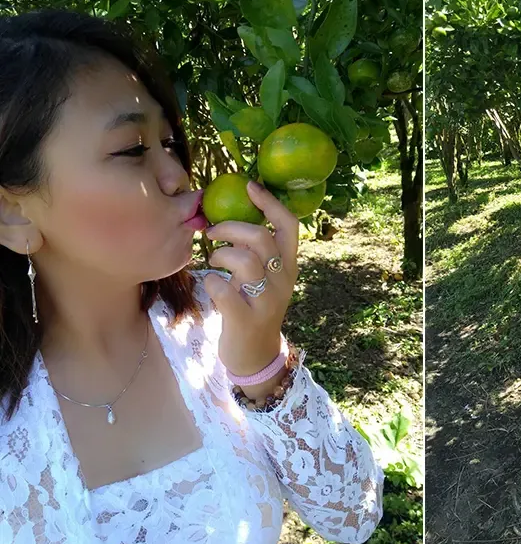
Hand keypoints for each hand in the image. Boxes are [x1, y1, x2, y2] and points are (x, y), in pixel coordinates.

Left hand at [203, 181, 299, 376]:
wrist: (256, 356)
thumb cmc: (254, 308)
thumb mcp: (264, 279)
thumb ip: (256, 253)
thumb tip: (229, 217)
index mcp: (288, 266)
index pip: (289, 225)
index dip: (269, 202)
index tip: (249, 186)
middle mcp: (283, 280)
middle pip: (260, 238)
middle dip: (230, 228)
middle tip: (212, 232)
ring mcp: (266, 301)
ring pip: (244, 261)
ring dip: (220, 255)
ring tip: (213, 262)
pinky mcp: (245, 319)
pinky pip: (222, 289)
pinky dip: (209, 282)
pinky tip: (209, 285)